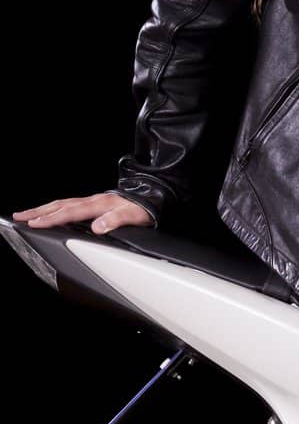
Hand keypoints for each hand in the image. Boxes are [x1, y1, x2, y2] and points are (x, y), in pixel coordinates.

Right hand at [12, 193, 154, 234]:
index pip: (71, 212)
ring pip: (62, 203)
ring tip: (27, 214)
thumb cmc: (144, 208)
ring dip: (43, 209)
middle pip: (60, 205)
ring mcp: (91, 200)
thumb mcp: (135, 216)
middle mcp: (92, 200)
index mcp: (99, 204)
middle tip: (19, 216)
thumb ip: (116, 220)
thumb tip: (97, 227)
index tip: (35, 223)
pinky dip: (55, 208)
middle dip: (38, 211)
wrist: (153, 196)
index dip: (52, 218)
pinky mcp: (93, 202)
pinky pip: (69, 204)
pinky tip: (50, 212)